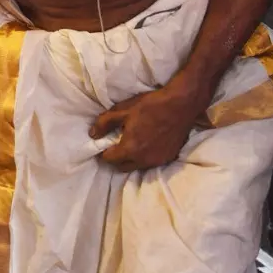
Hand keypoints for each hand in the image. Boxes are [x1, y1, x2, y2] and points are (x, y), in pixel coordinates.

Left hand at [89, 83, 203, 172]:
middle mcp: (144, 160)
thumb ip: (104, 123)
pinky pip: (151, 163)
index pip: (110, 160)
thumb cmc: (150, 106)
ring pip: (137, 167)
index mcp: (131, 149)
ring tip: (130, 144)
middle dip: (116, 159)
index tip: (103, 145)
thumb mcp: (122, 110)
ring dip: (131, 159)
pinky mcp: (169, 158)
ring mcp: (158, 161)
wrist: (181, 105)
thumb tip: (92, 134)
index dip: (103, 153)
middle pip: (122, 167)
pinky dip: (145, 157)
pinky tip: (145, 144)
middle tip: (114, 146)